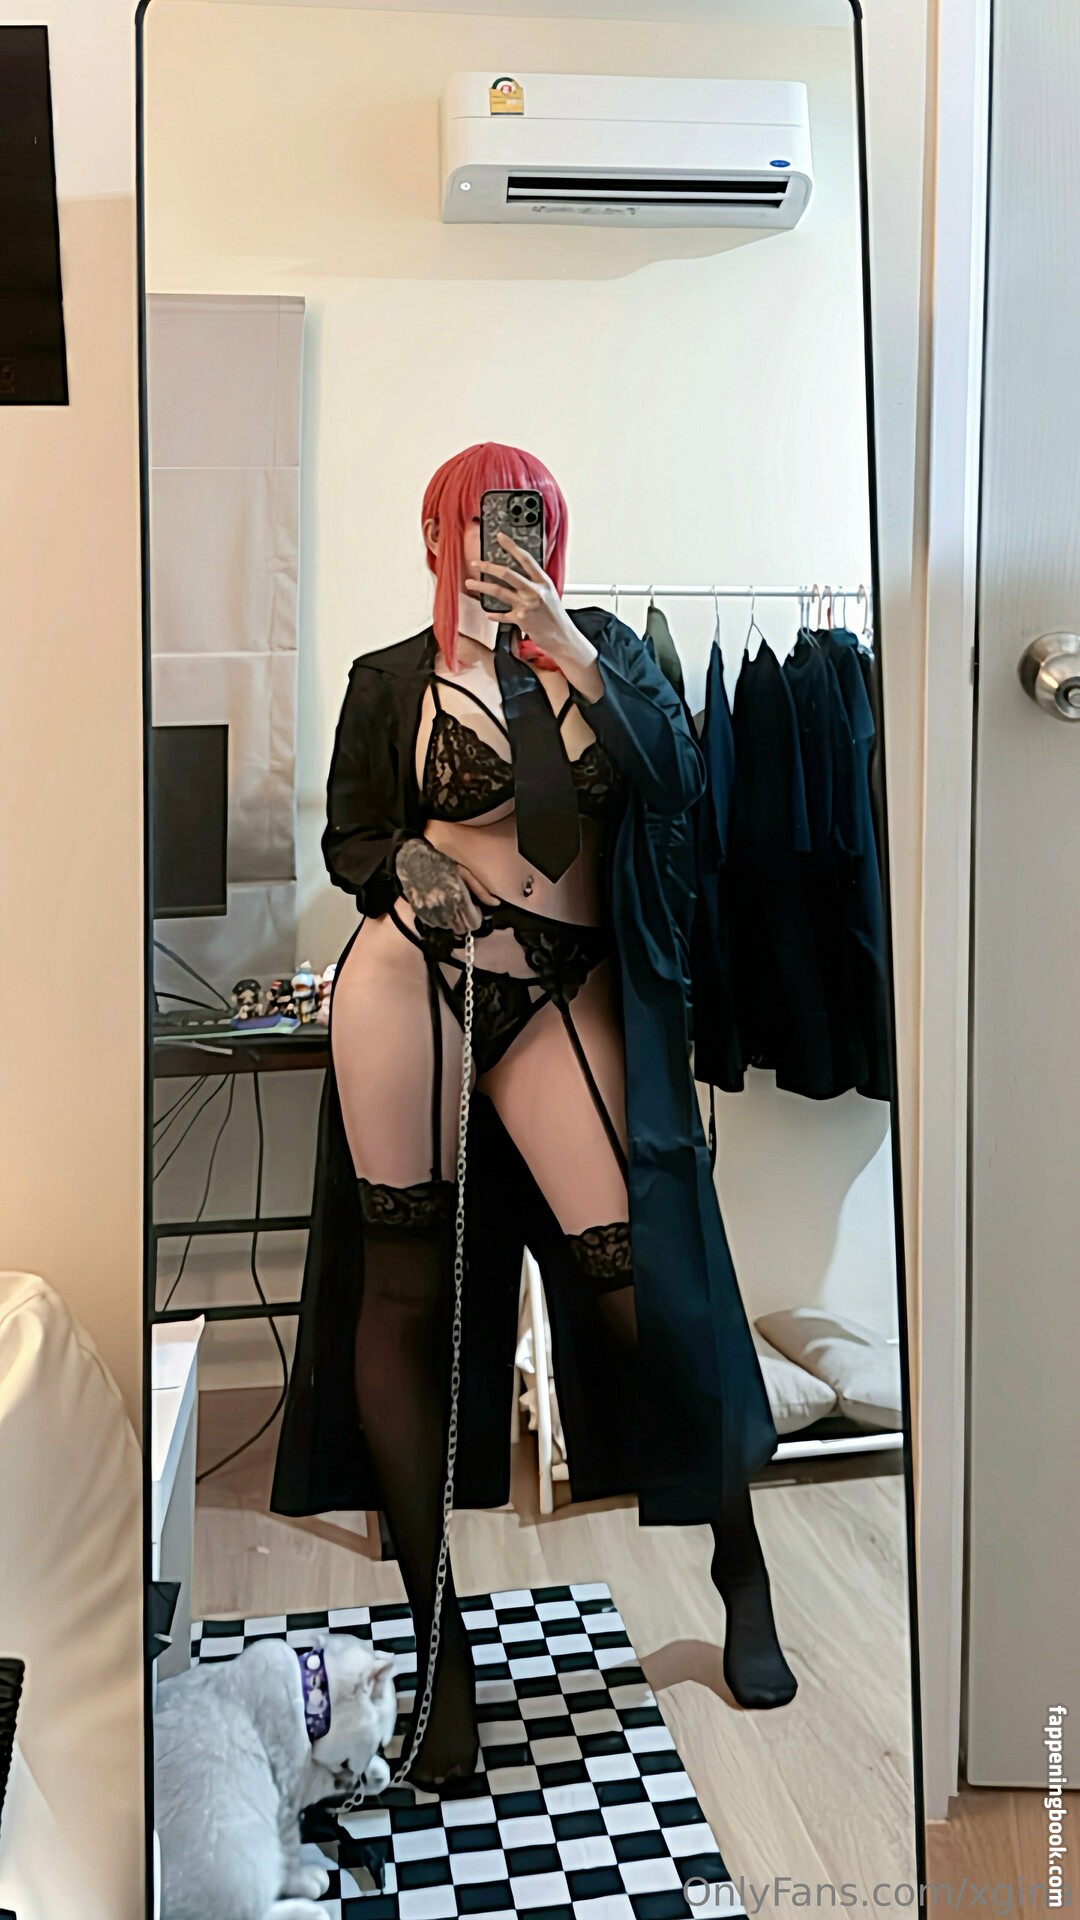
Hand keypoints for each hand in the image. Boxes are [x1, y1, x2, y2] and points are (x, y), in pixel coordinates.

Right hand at [395, 838, 496, 935]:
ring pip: (449, 928)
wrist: (414, 862)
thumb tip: (497, 904)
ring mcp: (433, 914)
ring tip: (452, 907)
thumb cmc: (443, 865)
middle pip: (462, 929)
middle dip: (466, 921)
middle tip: (464, 909)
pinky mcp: (422, 915)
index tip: (476, 909)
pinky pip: (436, 925)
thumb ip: (481, 891)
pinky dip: (441, 920)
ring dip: (454, 922)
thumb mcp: (465, 874)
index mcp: (460, 899)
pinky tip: (440, 908)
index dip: (477, 918)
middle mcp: (447, 910)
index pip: (473, 923)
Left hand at [465, 534, 601, 695]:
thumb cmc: (556, 616)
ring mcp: (526, 605)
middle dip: (488, 567)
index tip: (500, 537)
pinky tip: (488, 613)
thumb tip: (518, 576)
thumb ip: (535, 584)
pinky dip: (494, 614)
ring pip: (498, 591)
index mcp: (543, 582)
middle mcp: (534, 591)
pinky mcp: (520, 619)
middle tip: (475, 563)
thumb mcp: (549, 594)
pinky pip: (502, 614)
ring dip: (481, 586)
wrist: (562, 637)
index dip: (511, 546)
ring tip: (469, 583)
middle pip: (507, 573)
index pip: (525, 559)